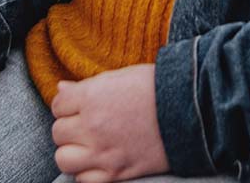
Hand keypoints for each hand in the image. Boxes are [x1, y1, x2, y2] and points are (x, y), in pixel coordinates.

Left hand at [51, 64, 169, 182]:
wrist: (190, 109)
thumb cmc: (156, 87)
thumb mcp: (121, 77)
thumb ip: (87, 86)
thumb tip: (61, 89)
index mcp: (93, 96)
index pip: (58, 104)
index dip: (68, 104)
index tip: (80, 104)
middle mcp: (93, 125)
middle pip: (58, 132)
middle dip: (71, 126)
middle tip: (88, 123)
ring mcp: (103, 152)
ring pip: (63, 158)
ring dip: (73, 151)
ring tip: (89, 144)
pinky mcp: (115, 174)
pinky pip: (82, 180)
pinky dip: (87, 173)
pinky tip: (100, 160)